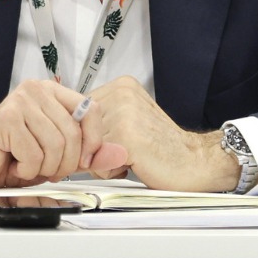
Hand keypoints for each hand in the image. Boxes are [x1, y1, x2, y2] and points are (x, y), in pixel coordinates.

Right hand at [0, 79, 126, 187]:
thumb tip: (121, 154)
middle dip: (65, 162)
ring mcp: (21, 102)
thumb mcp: (58, 155)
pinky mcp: (6, 119)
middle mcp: (37, 91)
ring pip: (56, 144)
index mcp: (53, 92)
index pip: (91, 110)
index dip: (93, 140)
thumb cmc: (10, 157)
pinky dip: (27, 169)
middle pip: (74, 132)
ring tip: (29, 166)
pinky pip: (34, 153)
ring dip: (45, 167)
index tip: (85, 160)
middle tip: (49, 170)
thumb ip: (88, 153)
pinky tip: (14, 164)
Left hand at [88, 76, 240, 190]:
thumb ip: (98, 122)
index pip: (77, 114)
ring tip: (132, 156)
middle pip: (79, 131)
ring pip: (86, 148)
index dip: (89, 136)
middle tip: (127, 149)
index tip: (112, 141)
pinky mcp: (126, 136)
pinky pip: (97, 163)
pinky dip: (112, 171)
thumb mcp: (128, 122)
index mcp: (122, 86)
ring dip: (103, 161)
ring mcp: (124, 113)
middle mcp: (121, 94)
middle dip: (95, 149)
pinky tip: (135, 163)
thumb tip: (62, 134)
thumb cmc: (162, 146)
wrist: (195, 161)